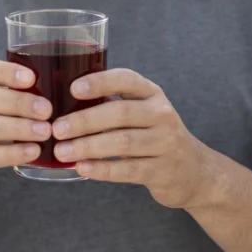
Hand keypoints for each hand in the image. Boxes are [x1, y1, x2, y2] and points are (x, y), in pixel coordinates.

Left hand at [51, 69, 216, 208]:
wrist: (195, 171)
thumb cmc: (154, 136)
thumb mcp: (142, 112)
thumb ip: (111, 104)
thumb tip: (62, 102)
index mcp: (152, 94)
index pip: (127, 80)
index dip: (100, 81)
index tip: (73, 88)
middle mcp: (162, 115)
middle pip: (121, 113)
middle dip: (85, 120)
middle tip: (57, 129)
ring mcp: (166, 143)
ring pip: (123, 142)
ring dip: (88, 146)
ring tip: (62, 151)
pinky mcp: (163, 171)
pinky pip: (128, 169)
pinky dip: (103, 169)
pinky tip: (83, 168)